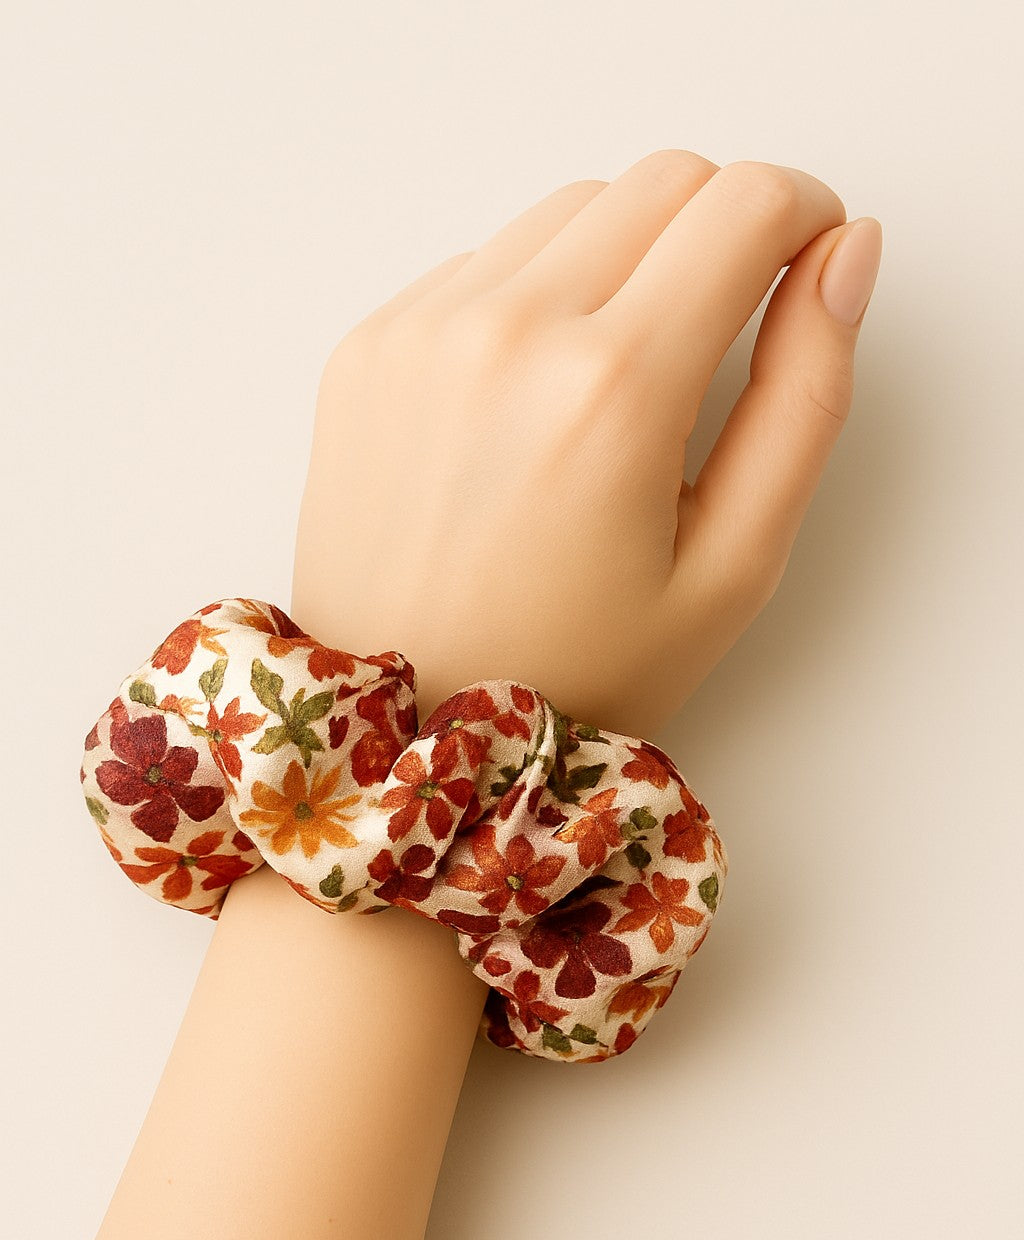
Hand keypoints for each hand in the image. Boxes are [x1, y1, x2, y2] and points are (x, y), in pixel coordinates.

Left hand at [291, 149, 880, 737]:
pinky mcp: (370, 344)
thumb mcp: (731, 568)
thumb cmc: (570, 672)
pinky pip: (485, 261)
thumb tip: (842, 257)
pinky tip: (532, 406)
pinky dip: (533, 300)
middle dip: (718, 235)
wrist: (405, 724)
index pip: (742, 203)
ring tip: (613, 391)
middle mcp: (507, 331)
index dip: (800, 219)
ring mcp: (423, 330)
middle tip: (713, 345)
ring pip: (572, 209)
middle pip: (661, 180)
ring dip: (623, 262)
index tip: (801, 268)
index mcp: (612, 389)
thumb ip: (806, 398)